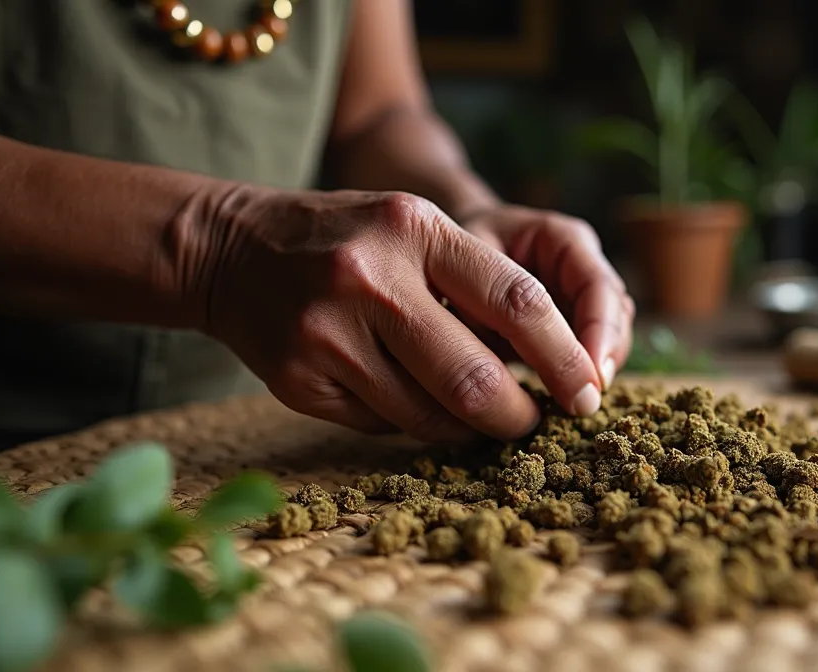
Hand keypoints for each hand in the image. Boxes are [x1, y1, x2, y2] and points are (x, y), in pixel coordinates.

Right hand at [202, 189, 605, 441]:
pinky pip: (385, 424)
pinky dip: (413, 421)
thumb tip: (551, 363)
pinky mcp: (300, 381)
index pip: (517, 301)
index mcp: (415, 230)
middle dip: (520, 415)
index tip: (588, 391)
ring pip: (430, 415)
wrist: (229, 249)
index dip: (564, 356)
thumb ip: (475, 283)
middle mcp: (371, 280)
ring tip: (482, 416)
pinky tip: (410, 399)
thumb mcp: (413, 228)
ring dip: (469, 427)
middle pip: (475, 378)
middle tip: (536, 422)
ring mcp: (329, 335)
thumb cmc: (349, 239)